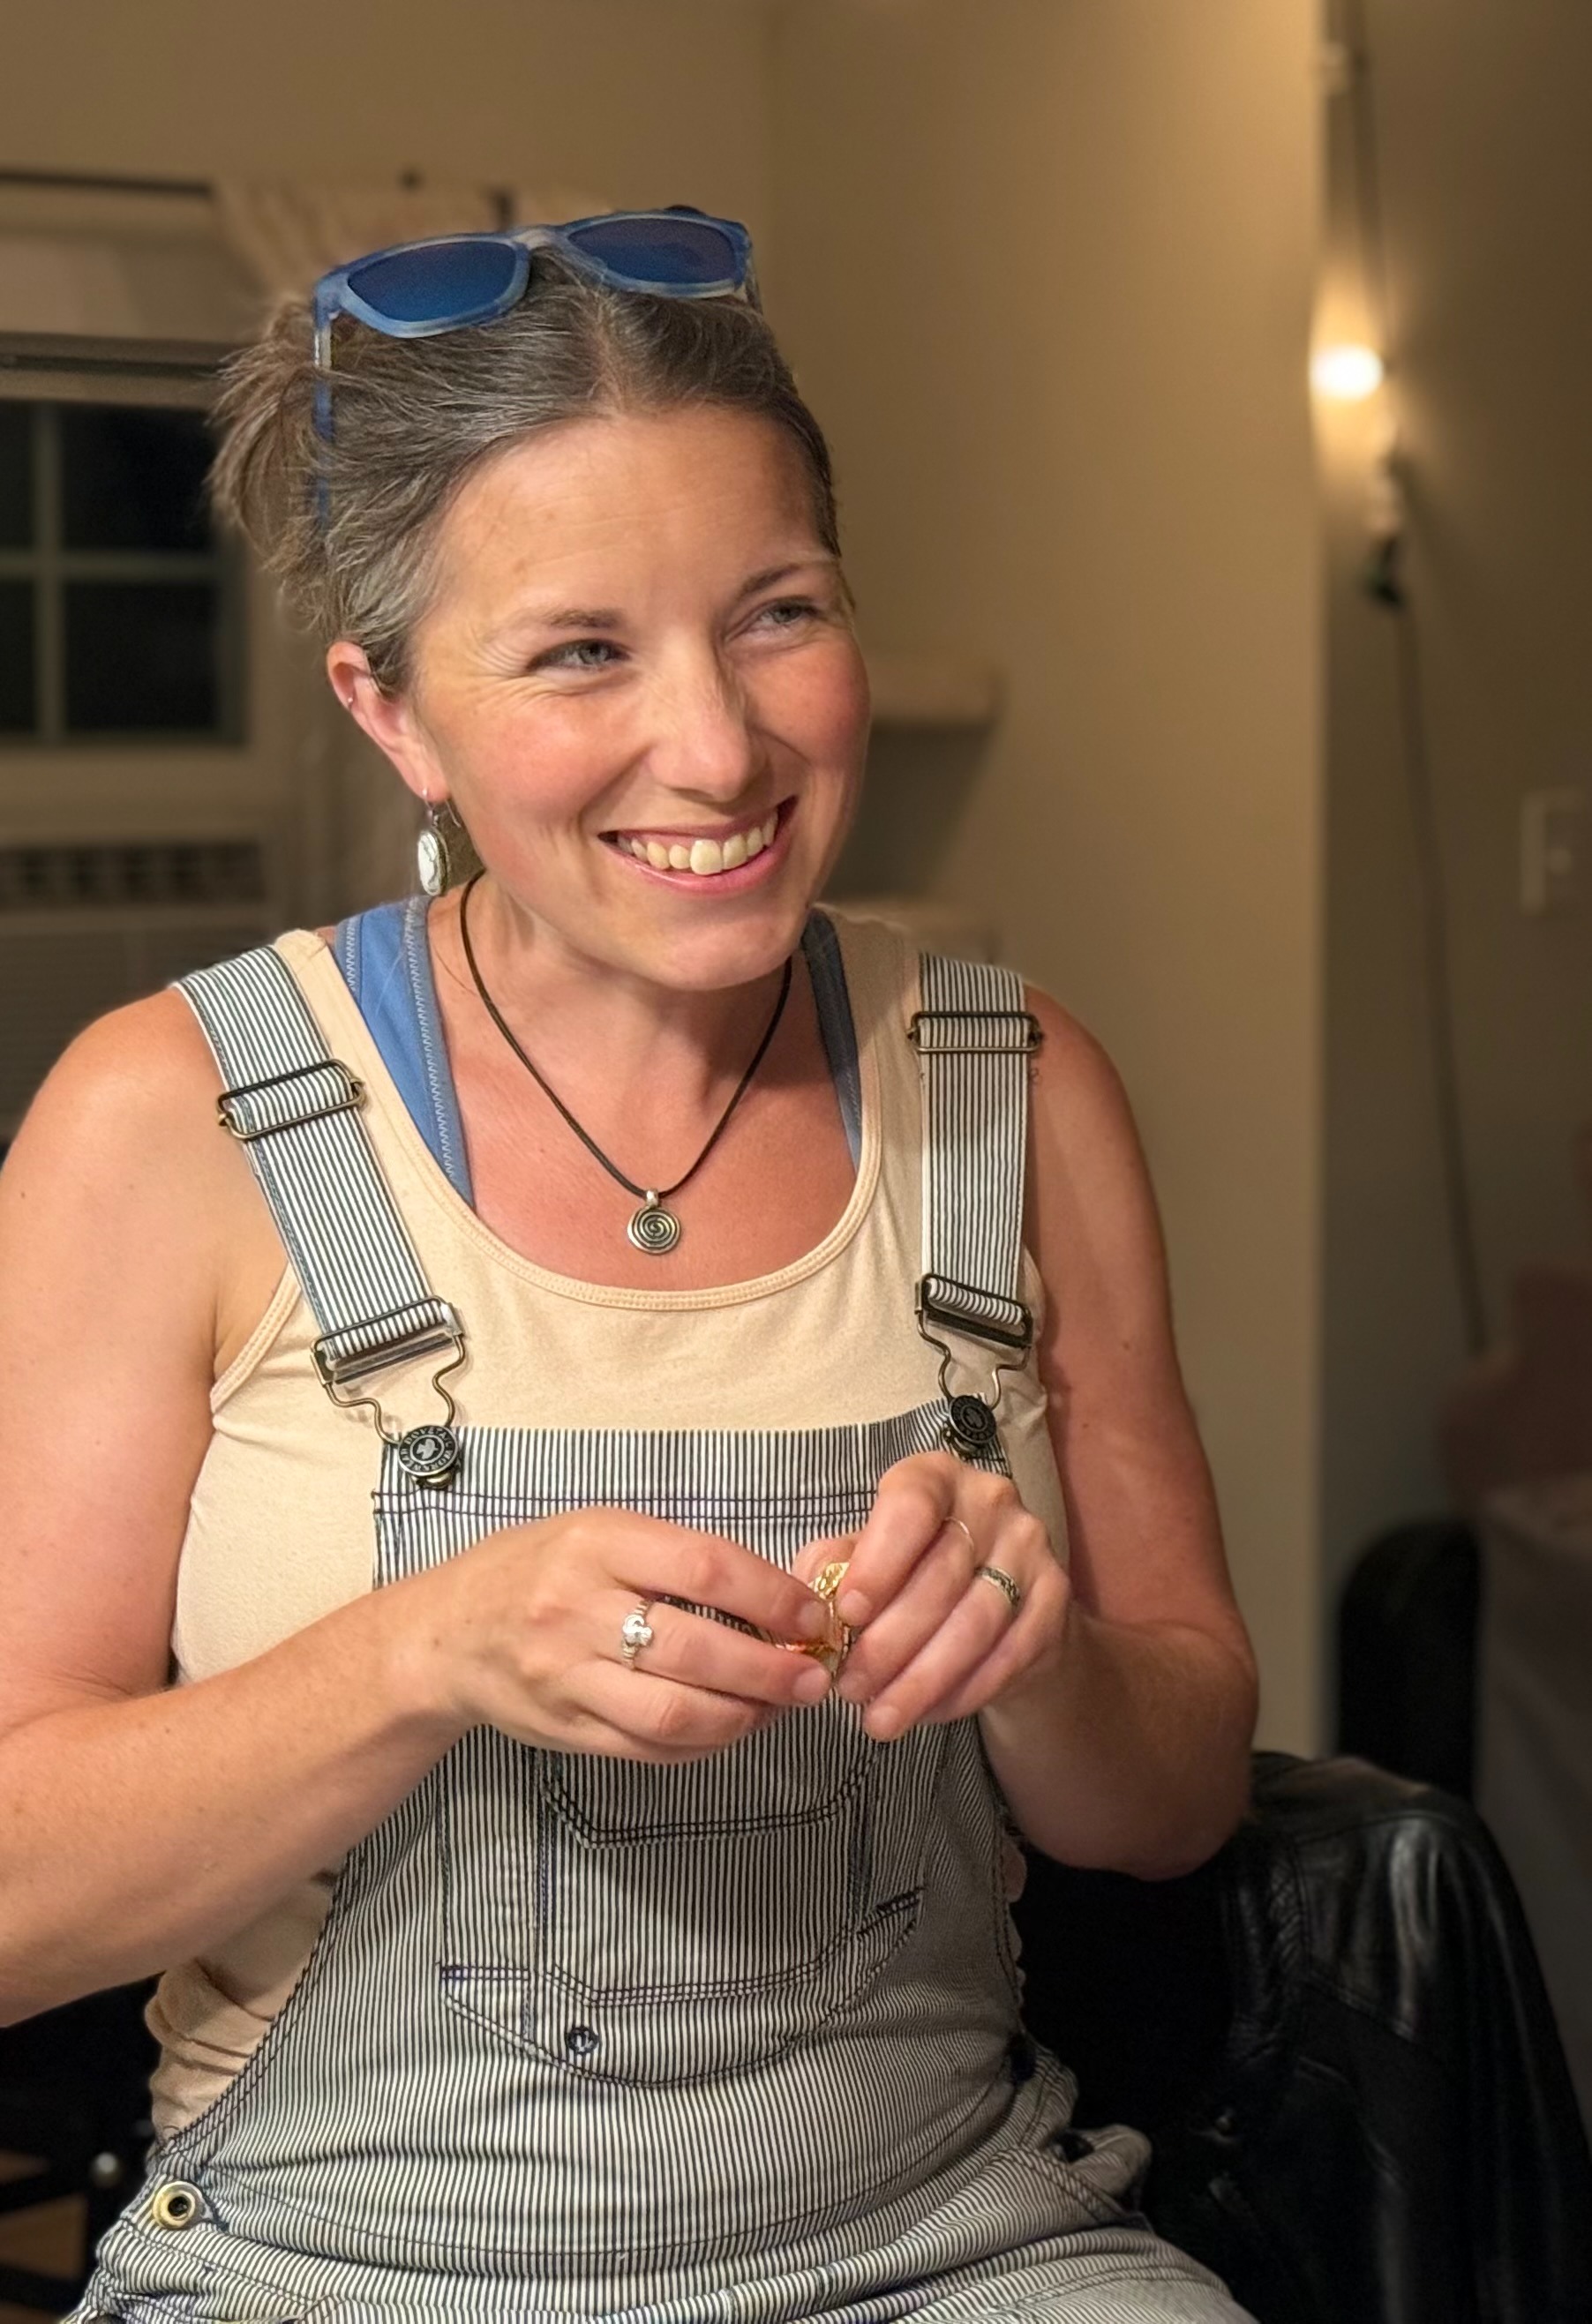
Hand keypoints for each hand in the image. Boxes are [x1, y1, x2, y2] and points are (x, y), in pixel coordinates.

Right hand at [394, 1508, 834, 1763]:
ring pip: (673, 1712)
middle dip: (769, 1670)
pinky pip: (648, 1748)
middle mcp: (576, 1609)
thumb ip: (676, 1558)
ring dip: (743, 1717)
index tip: (812, 1615)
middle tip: (814, 1677)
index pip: (704, 1568)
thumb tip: (777, 1596)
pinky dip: (703, 1745)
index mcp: (597, 1543)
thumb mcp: (600, 1532)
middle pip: (694, 1650)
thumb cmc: (541, 1569)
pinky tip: (732, 1728)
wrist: (447, 1634)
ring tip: (780, 1708)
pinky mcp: (565, 1730)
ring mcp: (567, 1677)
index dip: (771, 1596)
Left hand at [800, 1453, 1069, 1741]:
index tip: (847, 1615)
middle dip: (888, 1642)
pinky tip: (927, 1715)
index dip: (878, 1563)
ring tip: (879, 1718)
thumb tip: (807, 1607)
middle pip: (940, 1576)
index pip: (911, 1506)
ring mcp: (1030, 1548)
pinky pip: (1008, 1655)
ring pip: (974, 1624)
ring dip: (922, 1679)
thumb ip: (832, 1569)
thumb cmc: (911, 1574)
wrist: (999, 1605)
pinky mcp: (1056, 1599)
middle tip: (849, 1688)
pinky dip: (962, 1692)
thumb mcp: (864, 1558)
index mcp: (935, 1477)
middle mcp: (991, 1500)